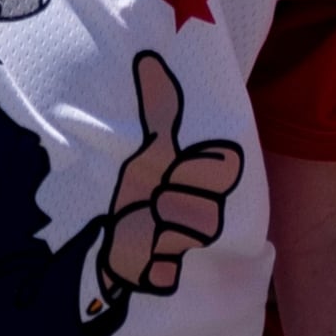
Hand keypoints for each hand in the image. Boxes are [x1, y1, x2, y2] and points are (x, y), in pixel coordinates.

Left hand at [100, 51, 242, 298]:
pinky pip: (166, 273)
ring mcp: (193, 250)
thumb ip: (158, 109)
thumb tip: (149, 56)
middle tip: (153, 201)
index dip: (197, 169)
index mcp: (203, 181)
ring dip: (156, 230)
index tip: (171, 171)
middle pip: (210, 210)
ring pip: (190, 238)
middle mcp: (206, 216)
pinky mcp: (171, 279)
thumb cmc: (135, 191)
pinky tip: (138, 255)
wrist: (108, 238)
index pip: (227, 165)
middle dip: (172, 204)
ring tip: (144, 226)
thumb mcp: (148, 149)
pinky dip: (146, 263)